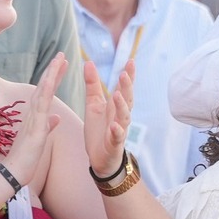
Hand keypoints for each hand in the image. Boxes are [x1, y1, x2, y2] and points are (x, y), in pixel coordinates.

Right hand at [0, 56, 62, 189]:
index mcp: (36, 116)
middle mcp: (33, 113)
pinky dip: (46, 90)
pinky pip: (41, 104)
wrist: (13, 172)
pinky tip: (51, 79)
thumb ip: (48, 126)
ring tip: (59, 59)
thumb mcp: (41, 139)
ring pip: (43, 91)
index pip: (47, 92)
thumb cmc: (25, 159)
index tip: (62, 65)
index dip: (54, 78)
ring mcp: (33, 118)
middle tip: (61, 54)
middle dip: (53, 70)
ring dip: (51, 74)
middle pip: (44, 87)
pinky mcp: (34, 126)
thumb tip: (56, 117)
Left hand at [82, 56, 133, 177]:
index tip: (130, 60)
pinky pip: (117, 137)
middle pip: (127, 99)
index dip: (128, 75)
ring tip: (117, 95)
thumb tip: (89, 62)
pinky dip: (117, 132)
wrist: (100, 158)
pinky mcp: (114, 144)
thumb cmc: (99, 129)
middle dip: (126, 87)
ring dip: (121, 106)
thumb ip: (92, 84)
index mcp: (116, 106)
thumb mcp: (93, 104)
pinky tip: (115, 126)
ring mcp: (119, 130)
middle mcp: (121, 116)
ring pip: (124, 117)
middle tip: (124, 74)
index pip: (124, 88)